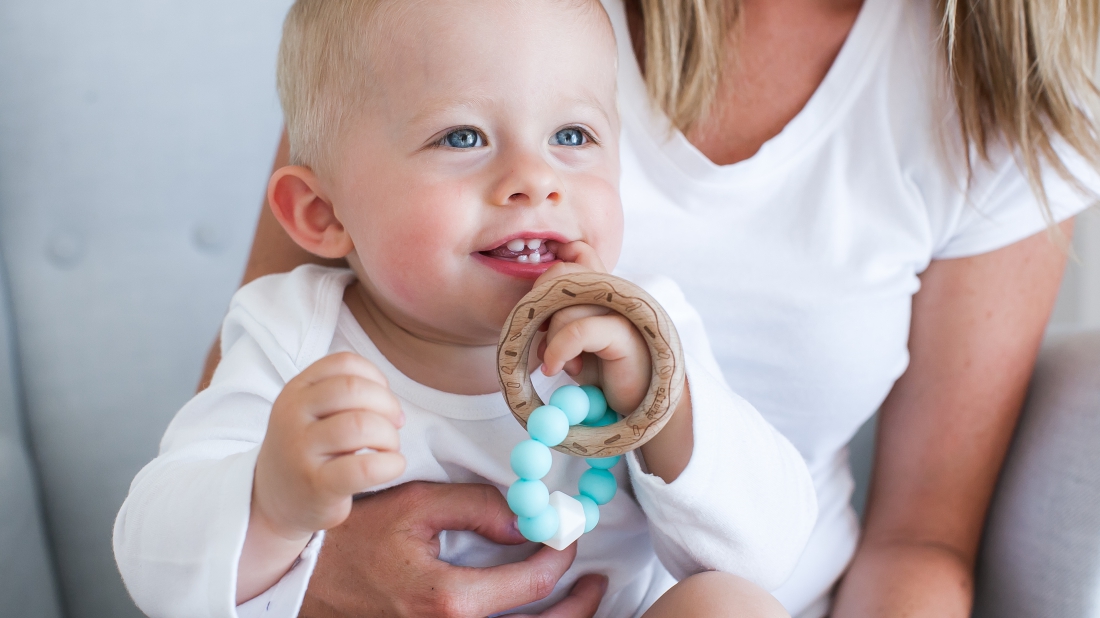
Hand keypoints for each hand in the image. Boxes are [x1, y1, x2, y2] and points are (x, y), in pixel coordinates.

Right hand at [238, 353, 405, 601]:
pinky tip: (391, 467)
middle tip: (394, 425)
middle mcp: (292, 415)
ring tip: (388, 449)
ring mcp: (301, 450)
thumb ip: (346, 396)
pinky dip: (391, 464)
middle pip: (353, 389)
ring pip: (361, 425)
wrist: (274, 501)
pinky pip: (365, 467)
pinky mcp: (317, 485)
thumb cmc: (308, 450)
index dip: (375, 378)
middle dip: (387, 405)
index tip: (381, 400)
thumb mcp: (313, 412)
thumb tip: (394, 409)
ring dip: (389, 436)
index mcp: (296, 390)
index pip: (343, 363)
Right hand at [300, 482, 607, 617]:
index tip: (567, 534)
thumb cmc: (354, 538)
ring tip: (578, 602)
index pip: (533, 585)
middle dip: (579, 608)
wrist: (302, 578)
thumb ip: (478, 508)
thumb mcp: (415, 506)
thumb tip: (528, 521)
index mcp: (448, 602)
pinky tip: (531, 614)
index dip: (561, 556)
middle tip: (597, 583)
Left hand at [537, 241, 692, 483]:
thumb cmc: (604, 372)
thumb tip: (532, 309)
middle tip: (542, 335)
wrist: (638, 406)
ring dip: (551, 339)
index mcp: (604, 288)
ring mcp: (622, 310)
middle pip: (563, 272)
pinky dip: (557, 350)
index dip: (550, 271)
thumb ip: (558, 318)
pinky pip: (577, 330)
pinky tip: (556, 369)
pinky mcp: (624, 333)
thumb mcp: (575, 342)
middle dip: (541, 303)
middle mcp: (616, 292)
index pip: (576, 253)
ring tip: (562, 363)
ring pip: (564, 306)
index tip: (540, 308)